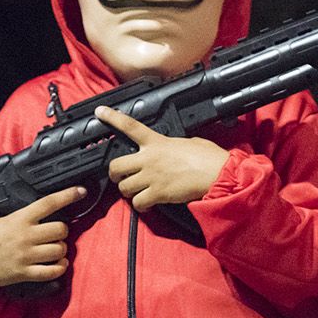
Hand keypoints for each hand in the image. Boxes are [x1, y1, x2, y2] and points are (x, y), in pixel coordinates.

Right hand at [0, 185, 84, 290]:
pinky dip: (59, 267)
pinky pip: (51, 272)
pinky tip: (57, 264)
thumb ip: (18, 217)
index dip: (67, 195)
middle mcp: (25, 236)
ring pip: (59, 250)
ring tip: (55, 248)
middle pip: (60, 229)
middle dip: (62, 230)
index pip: (48, 203)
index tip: (80, 191)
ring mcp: (25, 256)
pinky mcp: (23, 274)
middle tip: (56, 232)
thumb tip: (36, 214)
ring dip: (61, 249)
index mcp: (18, 219)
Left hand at [96, 105, 231, 210]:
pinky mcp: (157, 193)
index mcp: (157, 142)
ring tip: (139, 192)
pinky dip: (141, 206)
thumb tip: (172, 150)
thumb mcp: (189, 142)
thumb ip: (173, 145)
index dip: (112, 117)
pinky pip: (138, 203)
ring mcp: (152, 176)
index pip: (130, 126)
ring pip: (124, 188)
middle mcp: (150, 158)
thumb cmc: (209, 157)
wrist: (217, 173)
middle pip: (115, 166)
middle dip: (115, 174)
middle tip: (121, 177)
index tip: (100, 112)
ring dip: (129, 192)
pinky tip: (149, 204)